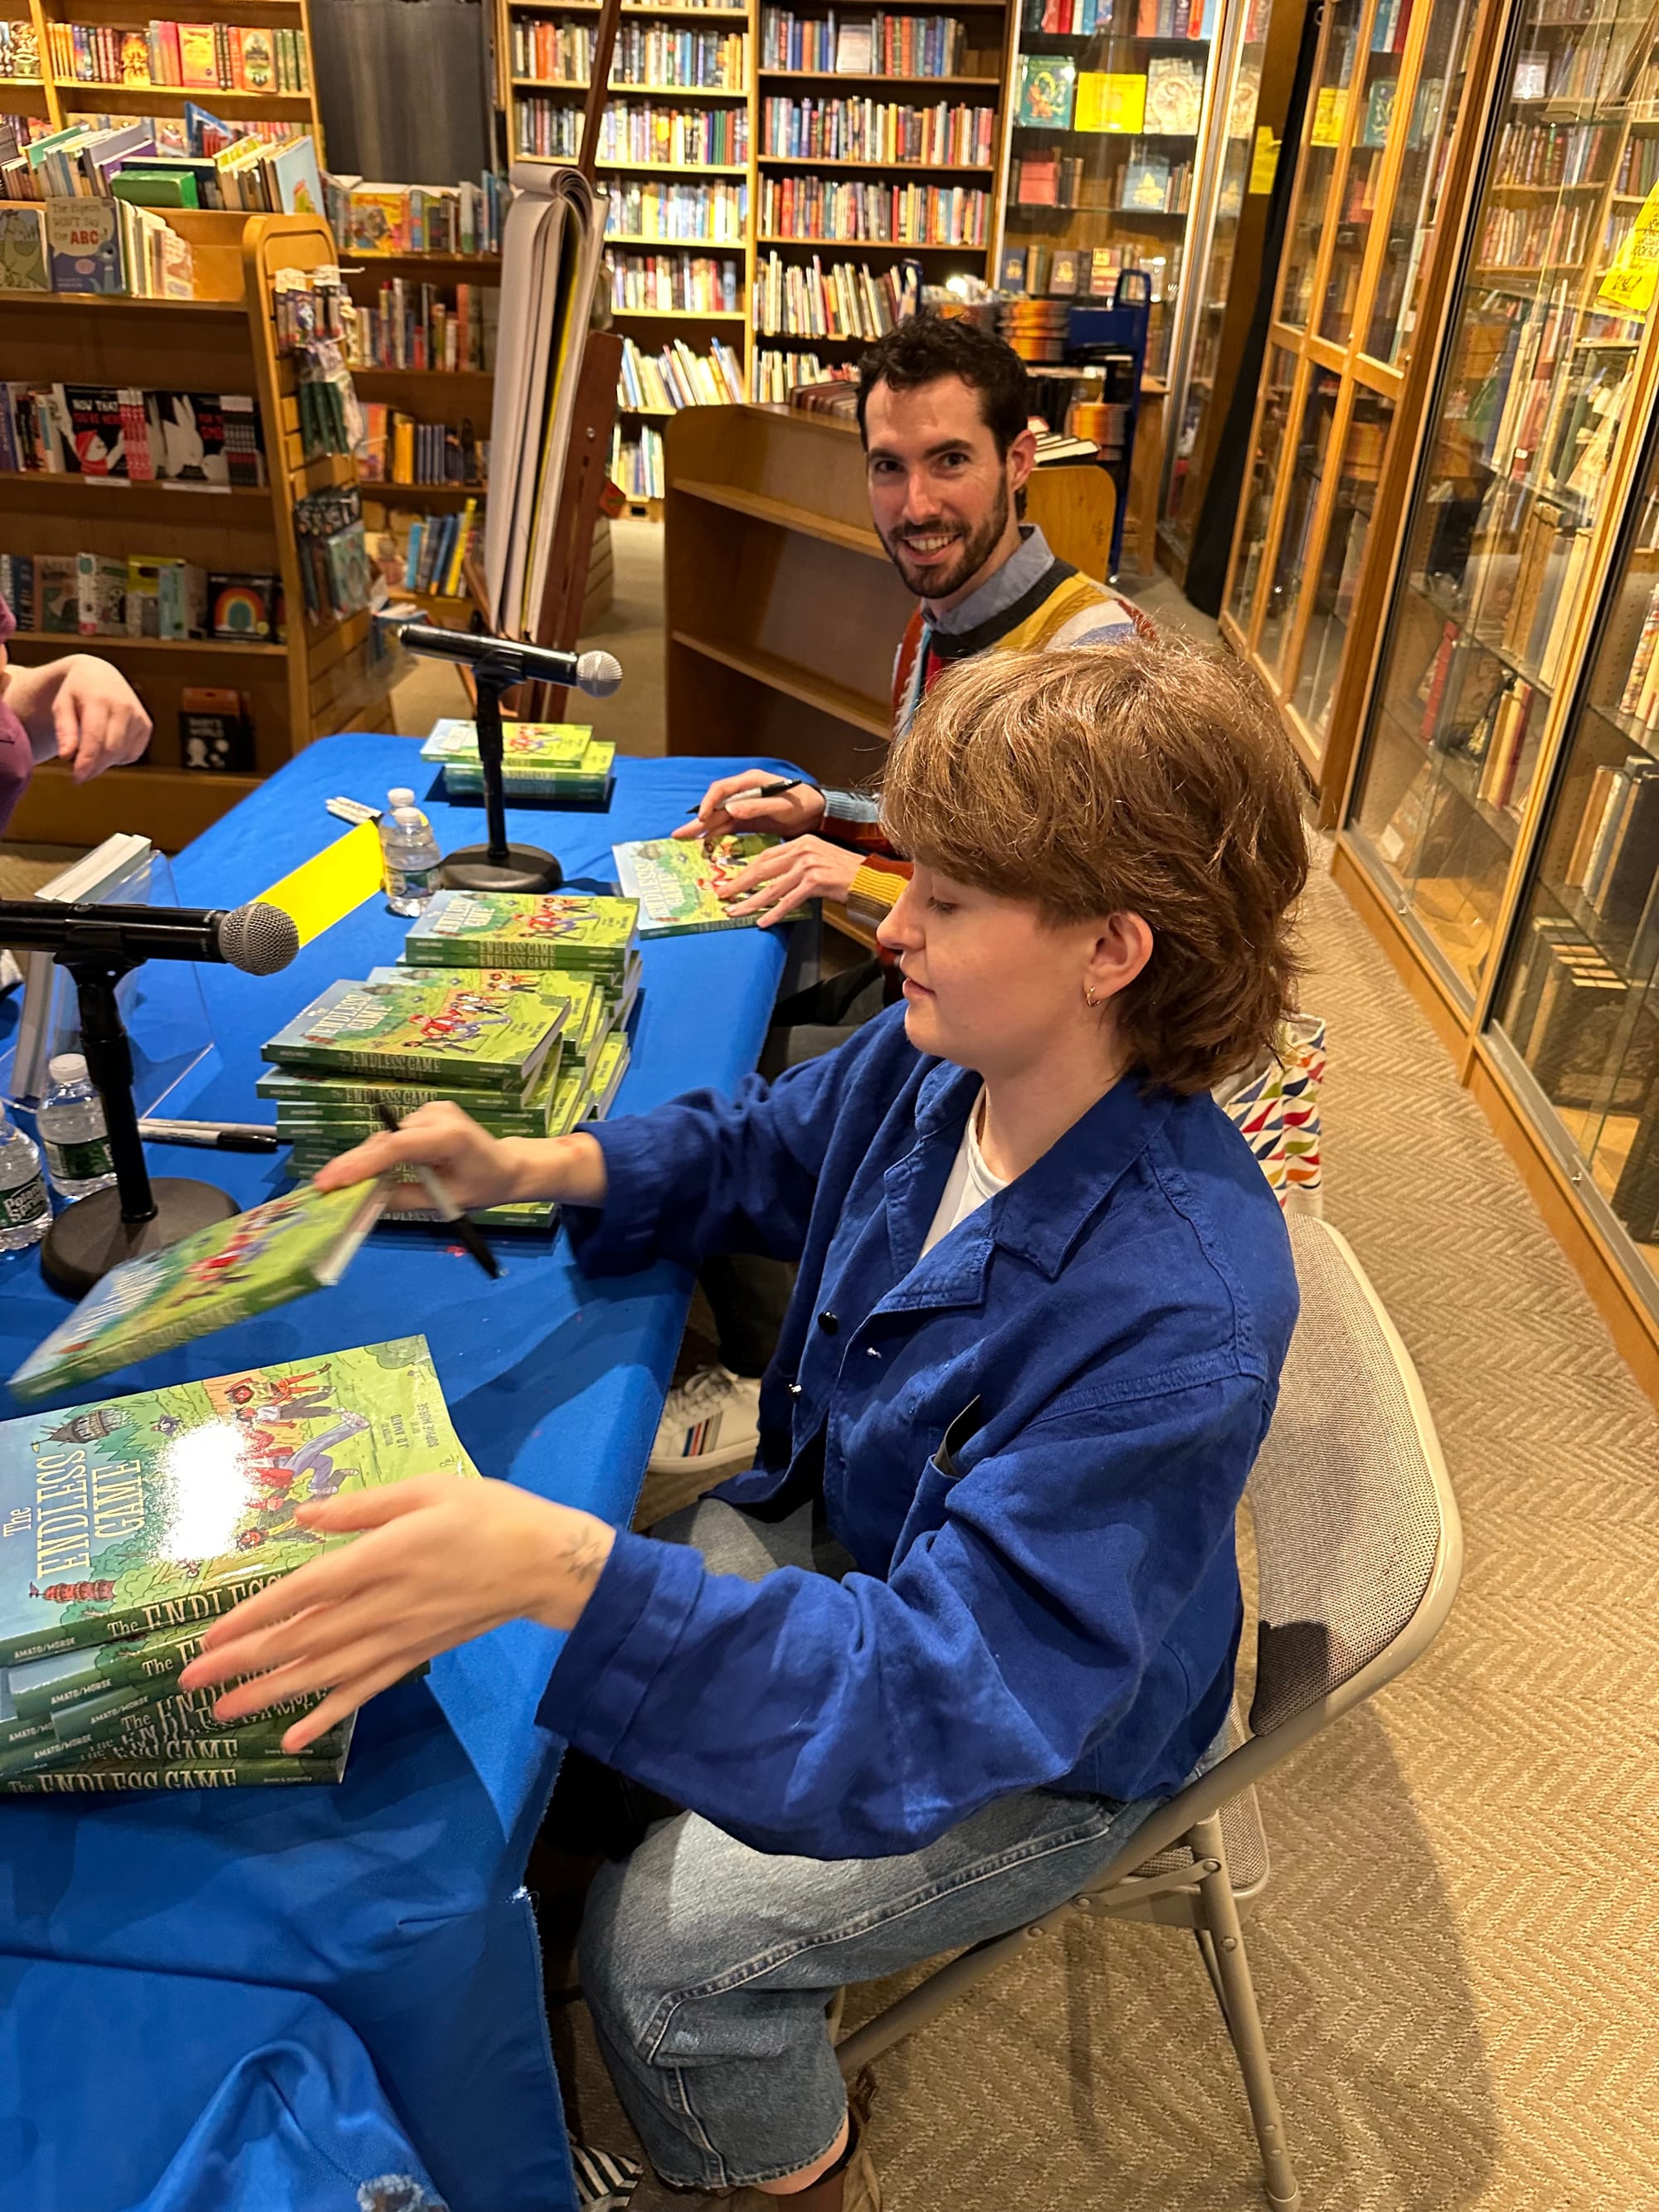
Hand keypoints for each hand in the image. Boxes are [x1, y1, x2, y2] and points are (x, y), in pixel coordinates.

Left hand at [50, 655, 152, 780]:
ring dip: (104, 762)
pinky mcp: (146, 725)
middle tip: (79, 774)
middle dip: (95, 766)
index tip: (77, 778)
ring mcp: (138, 716)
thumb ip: (64, 730)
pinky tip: (106, 744)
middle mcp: (124, 706)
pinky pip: (132, 754)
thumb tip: (67, 756)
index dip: (87, 761)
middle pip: (111, 749)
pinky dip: (117, 757)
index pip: (95, 737)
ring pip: (122, 754)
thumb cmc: (76, 693)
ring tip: (89, 752)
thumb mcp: (61, 705)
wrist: (100, 675)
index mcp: (100, 699)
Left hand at [175, 1475, 615, 1752]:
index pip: (305, 1591)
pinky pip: (366, 1689)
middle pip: (304, 1638)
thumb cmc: (486, 1514)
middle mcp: (383, 1605)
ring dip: (272, 1692)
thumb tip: (304, 1516)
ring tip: (223, 1711)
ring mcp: (398, 1637)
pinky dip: (330, 1714)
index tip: (209, 1634)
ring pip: (326, 1671)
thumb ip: (364, 1506)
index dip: (254, 1614)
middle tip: (190, 1681)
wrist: (544, 1563)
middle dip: (244, 1661)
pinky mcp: (415, 1654)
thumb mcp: (427, 1489)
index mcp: (383, 1557)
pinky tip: (296, 1736)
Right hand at [310, 1099, 607, 1210]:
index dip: (361, 1164)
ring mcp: (431, 1110)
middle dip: (353, 1164)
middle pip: (386, 1141)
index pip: (397, 1148)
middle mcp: (438, 1115)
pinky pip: (395, 1137)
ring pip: (387, 1139)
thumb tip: (363, 1201)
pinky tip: (360, 1171)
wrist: (509, 1166)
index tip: (331, 1181)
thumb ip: (404, 1199)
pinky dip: (378, 1155)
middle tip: (321, 1185)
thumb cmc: (483, 1187)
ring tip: (335, 1182)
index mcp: (451, 1137)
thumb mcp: (446, 1202)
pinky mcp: (426, 1113)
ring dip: (364, 1160)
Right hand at [671, 771, 825, 843]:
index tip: (702, 819)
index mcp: (750, 782)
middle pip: (715, 807)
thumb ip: (758, 807)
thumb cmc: (803, 803)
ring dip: (703, 831)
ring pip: (718, 819)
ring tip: (685, 842)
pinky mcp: (748, 821)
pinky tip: (706, 847)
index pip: (721, 790)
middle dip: (697, 821)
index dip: (708, 804)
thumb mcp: (783, 805)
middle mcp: (743, 793)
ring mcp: (744, 807)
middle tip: (678, 835)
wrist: (818, 812)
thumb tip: (731, 809)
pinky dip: (717, 837)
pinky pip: (728, 828)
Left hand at [719, 833, 863, 925]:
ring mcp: (809, 865)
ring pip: (772, 887)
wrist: (871, 880)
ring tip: (735, 912)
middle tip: (721, 895)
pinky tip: (763, 921)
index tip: (730, 880)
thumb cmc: (845, 873)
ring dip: (751, 902)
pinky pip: (789, 900)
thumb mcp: (818, 859)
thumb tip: (772, 879)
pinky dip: (775, 912)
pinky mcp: (816, 882)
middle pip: (763, 869)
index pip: (766, 855)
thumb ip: (796, 863)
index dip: (745, 870)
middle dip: (739, 884)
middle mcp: (803, 849)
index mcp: (801, 841)